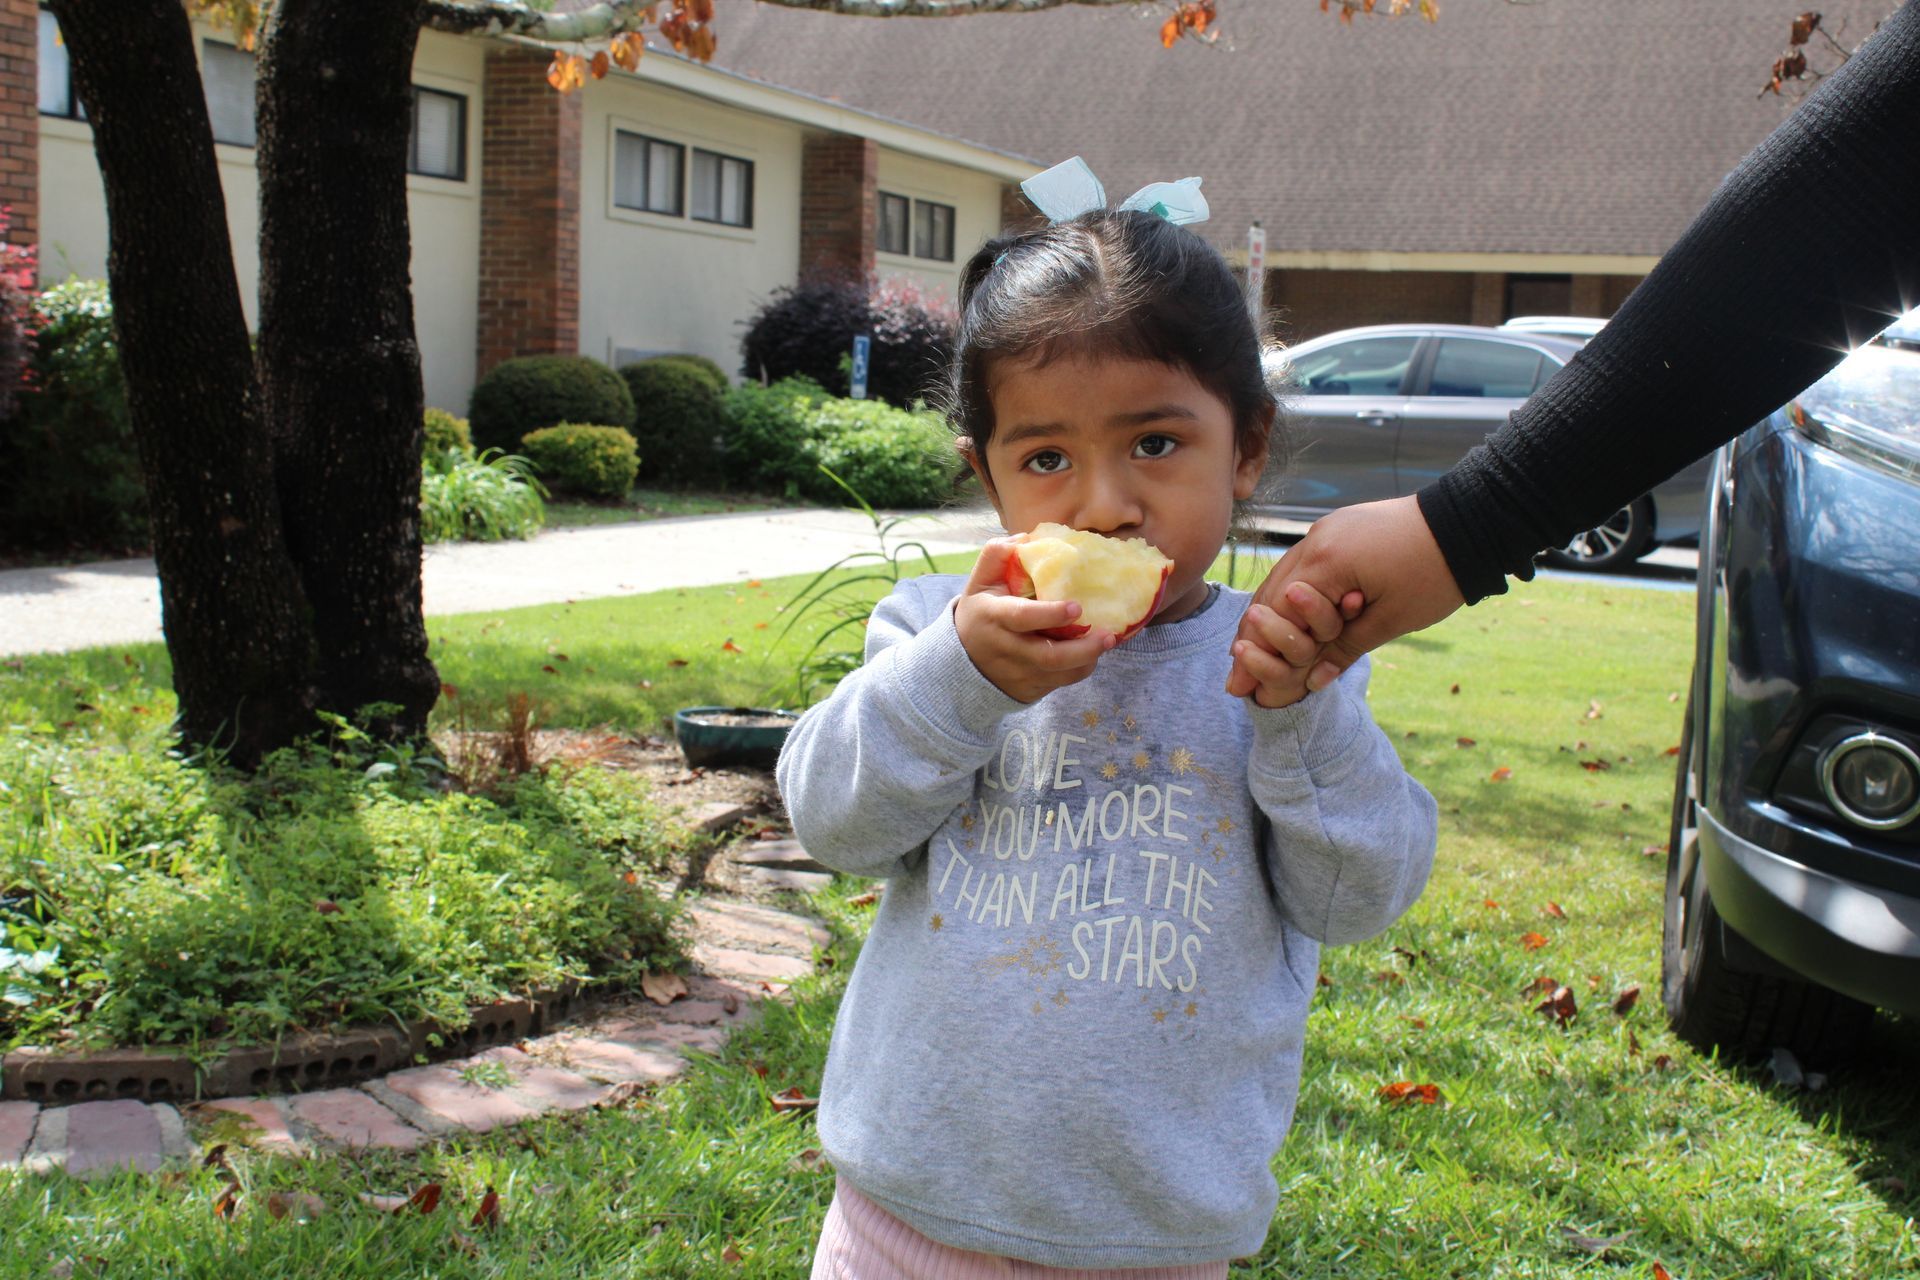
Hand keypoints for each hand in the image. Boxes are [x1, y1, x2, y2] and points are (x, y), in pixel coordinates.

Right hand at [955, 538, 1116, 702]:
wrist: (962, 662)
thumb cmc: (980, 613)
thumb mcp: (979, 582)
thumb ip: (997, 555)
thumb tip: (1028, 537)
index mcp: (993, 617)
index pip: (1022, 617)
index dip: (1050, 614)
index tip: (1077, 606)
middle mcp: (1006, 649)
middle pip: (1047, 656)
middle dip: (1082, 648)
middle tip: (1108, 635)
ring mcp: (1018, 673)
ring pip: (1059, 673)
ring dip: (1087, 659)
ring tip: (1107, 641)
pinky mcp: (1029, 689)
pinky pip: (1061, 683)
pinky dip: (1080, 669)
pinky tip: (1092, 654)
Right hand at [1226, 495, 1466, 696]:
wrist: (1469, 522)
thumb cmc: (1434, 575)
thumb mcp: (1390, 620)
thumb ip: (1344, 649)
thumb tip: (1311, 682)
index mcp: (1326, 563)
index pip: (1276, 613)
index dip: (1256, 653)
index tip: (1241, 687)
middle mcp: (1315, 542)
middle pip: (1269, 595)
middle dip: (1252, 639)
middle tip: (1236, 679)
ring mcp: (1325, 532)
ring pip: (1282, 579)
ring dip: (1268, 616)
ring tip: (1252, 651)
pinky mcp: (1338, 530)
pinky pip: (1302, 565)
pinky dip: (1290, 594)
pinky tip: (1285, 616)